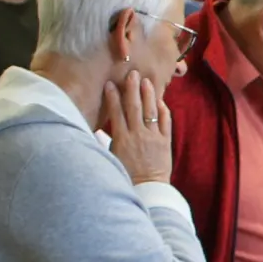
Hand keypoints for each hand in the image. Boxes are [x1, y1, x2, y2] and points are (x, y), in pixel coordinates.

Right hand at [104, 70, 171, 184]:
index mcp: (121, 138)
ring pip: (150, 111)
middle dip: (132, 88)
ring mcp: (153, 137)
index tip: (110, 84)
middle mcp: (137, 135)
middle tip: (132, 73)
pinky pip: (165, 122)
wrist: (147, 188)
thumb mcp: (112, 157)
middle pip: (134, 107)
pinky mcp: (165, 142)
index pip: (115, 112)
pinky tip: (161, 101)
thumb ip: (106, 141)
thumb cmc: (127, 175)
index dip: (112, 97)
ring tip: (146, 81)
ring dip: (148, 94)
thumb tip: (97, 129)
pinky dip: (163, 111)